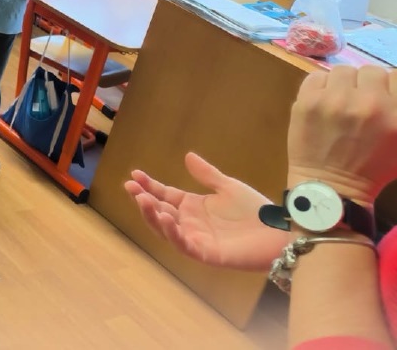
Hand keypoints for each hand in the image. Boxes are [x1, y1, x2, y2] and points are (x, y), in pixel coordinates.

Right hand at [125, 152, 285, 270]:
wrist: (279, 232)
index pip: (164, 195)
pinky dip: (171, 232)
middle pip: (159, 212)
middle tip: (130, 186)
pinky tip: (166, 217)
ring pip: (165, 229)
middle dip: (143, 200)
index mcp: (193, 206)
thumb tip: (187, 156)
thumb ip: (207, 174)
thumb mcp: (228, 187)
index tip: (134, 173)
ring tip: (142, 199)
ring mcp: (195, 238)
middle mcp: (189, 223)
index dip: (148, 185)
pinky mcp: (205, 253)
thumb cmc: (256, 210)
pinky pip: (182, 244)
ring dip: (151, 215)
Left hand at [287, 65, 396, 203]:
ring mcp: (335, 100)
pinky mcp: (308, 100)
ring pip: (343, 71)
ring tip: (342, 101)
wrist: (331, 187)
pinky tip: (324, 103)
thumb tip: (391, 90)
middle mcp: (368, 103)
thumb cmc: (372, 168)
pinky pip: (317, 76)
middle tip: (362, 101)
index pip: (396, 76)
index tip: (383, 97)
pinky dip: (321, 87)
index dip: (389, 87)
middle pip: (371, 71)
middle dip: (368, 85)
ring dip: (344, 84)